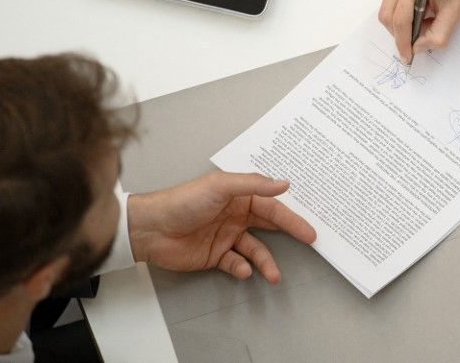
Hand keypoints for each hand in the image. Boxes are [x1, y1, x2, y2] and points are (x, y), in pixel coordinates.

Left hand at [128, 172, 316, 283]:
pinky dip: (242, 268)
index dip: (292, 217)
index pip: (271, 206)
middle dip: (289, 234)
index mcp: (239, 196)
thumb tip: (284, 183)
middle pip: (269, 225)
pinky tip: (242, 270)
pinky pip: (235, 263)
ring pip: (255, 249)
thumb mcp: (220, 186)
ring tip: (273, 276)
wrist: (150, 229)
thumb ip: (253, 184)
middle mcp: (236, 215)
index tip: (309, 229)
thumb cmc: (183, 201)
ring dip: (266, 262)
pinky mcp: (215, 256)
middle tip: (309, 242)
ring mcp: (226, 236)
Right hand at [378, 0, 459, 62]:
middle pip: (388, 16)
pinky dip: (403, 14)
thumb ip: (437, 34)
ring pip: (387, 11)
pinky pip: (391, 3)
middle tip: (422, 37)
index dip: (403, 41)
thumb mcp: (456, 12)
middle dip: (402, 33)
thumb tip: (417, 47)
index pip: (401, 18)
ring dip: (403, 24)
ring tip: (426, 19)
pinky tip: (421, 9)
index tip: (407, 57)